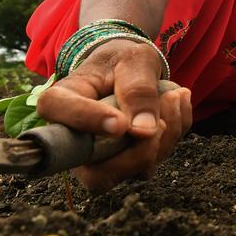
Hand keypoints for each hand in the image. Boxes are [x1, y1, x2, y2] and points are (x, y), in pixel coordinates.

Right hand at [35, 38, 192, 192]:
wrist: (130, 71)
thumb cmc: (123, 62)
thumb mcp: (134, 60)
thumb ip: (137, 88)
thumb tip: (143, 131)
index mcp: (62, 102)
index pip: (59, 114)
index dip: (87, 121)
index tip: (119, 123)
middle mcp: (75, 141)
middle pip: (96, 174)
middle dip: (140, 150)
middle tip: (163, 111)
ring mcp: (102, 159)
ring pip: (133, 171)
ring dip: (166, 135)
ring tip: (173, 96)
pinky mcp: (128, 164)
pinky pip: (155, 164)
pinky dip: (175, 134)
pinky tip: (176, 105)